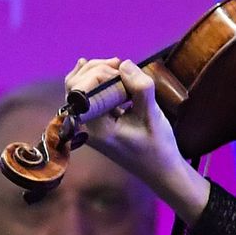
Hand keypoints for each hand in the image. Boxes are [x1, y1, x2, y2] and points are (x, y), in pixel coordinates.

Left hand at [65, 57, 209, 223]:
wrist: (160, 170)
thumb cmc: (157, 146)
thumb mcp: (152, 115)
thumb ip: (139, 88)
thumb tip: (124, 64)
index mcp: (95, 127)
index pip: (80, 90)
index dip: (99, 74)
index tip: (123, 73)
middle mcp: (86, 126)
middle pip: (75, 86)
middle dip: (96, 69)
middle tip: (120, 64)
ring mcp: (89, 124)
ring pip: (79, 89)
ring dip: (96, 72)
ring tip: (117, 65)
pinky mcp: (97, 121)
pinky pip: (87, 96)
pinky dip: (95, 80)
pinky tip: (101, 68)